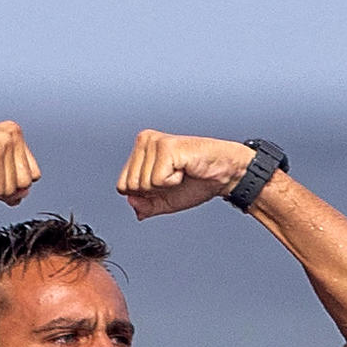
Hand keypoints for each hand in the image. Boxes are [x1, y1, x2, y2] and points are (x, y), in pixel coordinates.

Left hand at [114, 131, 255, 219]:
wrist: (224, 174)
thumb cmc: (197, 182)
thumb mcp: (165, 201)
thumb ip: (145, 205)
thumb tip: (131, 201)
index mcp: (140, 151)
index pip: (122, 186)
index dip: (145, 195)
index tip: (165, 184)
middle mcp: (144, 141)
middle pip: (130, 186)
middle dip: (154, 191)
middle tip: (174, 178)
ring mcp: (155, 142)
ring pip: (143, 183)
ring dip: (165, 186)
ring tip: (180, 172)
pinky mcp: (167, 146)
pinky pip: (157, 180)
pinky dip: (173, 182)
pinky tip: (184, 169)